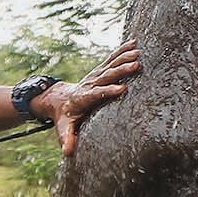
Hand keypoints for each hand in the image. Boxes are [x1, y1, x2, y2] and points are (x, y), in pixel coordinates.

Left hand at [35, 39, 141, 156]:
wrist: (59, 100)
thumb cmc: (65, 116)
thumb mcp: (64, 128)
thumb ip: (66, 138)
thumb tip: (67, 152)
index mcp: (83, 98)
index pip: (96, 94)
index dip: (108, 91)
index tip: (122, 89)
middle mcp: (89, 84)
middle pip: (106, 75)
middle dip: (121, 70)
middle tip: (136, 65)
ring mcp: (94, 76)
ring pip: (110, 64)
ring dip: (124, 58)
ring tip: (138, 53)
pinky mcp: (99, 71)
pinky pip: (111, 59)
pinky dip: (122, 50)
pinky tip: (134, 43)